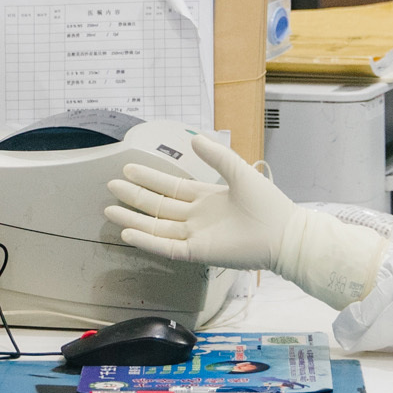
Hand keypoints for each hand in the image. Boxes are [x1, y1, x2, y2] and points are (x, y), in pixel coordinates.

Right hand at [103, 132, 387, 307]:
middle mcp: (197, 218)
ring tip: (109, 209)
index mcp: (207, 199)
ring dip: (134, 218)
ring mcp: (196, 236)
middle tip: (111, 185)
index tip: (128, 167)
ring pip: (157, 226)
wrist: (283, 233)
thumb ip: (217, 157)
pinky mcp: (198, 253)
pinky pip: (166, 247)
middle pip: (159, 206)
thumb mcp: (239, 172)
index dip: (150, 178)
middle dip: (135, 196)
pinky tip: (128, 233)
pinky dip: (147, 240)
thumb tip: (195, 140)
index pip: (171, 188)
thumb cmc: (267, 204)